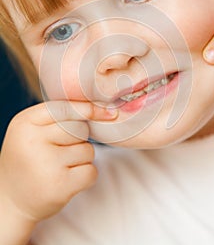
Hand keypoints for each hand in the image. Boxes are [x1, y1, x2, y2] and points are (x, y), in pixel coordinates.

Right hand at [0, 101, 116, 223]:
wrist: (10, 200)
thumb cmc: (29, 158)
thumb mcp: (31, 130)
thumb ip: (59, 116)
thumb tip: (107, 110)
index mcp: (24, 123)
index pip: (65, 107)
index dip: (88, 109)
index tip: (108, 112)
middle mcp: (33, 141)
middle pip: (80, 128)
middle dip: (79, 138)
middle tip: (60, 150)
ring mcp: (46, 164)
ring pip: (88, 150)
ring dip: (82, 158)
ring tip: (60, 166)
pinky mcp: (60, 186)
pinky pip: (91, 171)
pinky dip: (86, 175)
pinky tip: (67, 179)